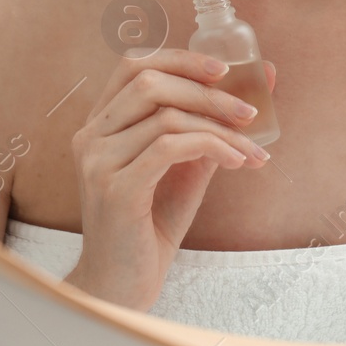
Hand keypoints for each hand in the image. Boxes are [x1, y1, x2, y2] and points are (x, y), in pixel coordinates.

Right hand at [66, 49, 273, 309]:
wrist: (122, 286)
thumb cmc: (150, 226)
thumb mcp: (183, 170)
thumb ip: (207, 130)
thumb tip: (255, 90)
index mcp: (100, 124)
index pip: (133, 65)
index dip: (180, 59)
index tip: (224, 70)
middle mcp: (91, 137)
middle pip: (150, 82)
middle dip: (208, 92)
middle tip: (250, 112)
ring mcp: (98, 162)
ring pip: (165, 116)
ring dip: (219, 126)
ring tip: (250, 147)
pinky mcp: (115, 189)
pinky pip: (170, 148)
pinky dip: (212, 146)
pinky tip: (237, 161)